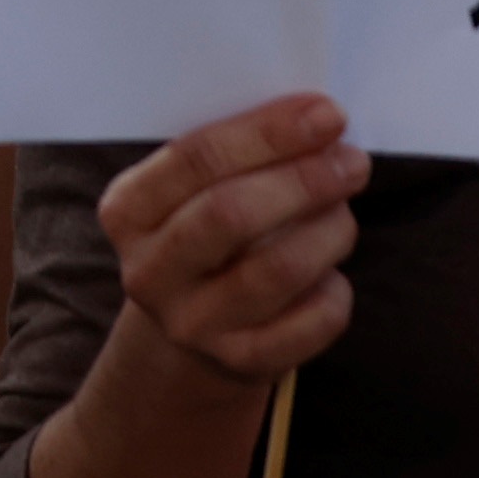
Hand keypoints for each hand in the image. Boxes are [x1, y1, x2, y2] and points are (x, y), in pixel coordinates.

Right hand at [94, 94, 366, 389]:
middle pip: (230, 213)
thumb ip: (235, 158)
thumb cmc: (206, 235)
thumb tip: (317, 121)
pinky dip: (336, 289)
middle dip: (304, 180)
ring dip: (330, 230)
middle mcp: (148, 271)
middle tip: (352, 162)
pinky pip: (312, 321)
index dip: (267, 133)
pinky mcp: (241, 362)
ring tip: (344, 213)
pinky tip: (330, 274)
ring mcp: (192, 323)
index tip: (326, 115)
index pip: (194, 159)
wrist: (191, 331)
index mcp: (126, 210)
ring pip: (279, 269)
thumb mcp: (191, 194)